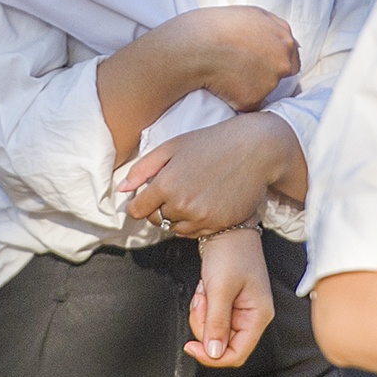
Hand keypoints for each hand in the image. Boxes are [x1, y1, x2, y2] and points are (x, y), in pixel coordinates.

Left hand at [122, 114, 293, 236]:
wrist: (255, 150)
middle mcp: (182, 204)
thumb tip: (121, 189)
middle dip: (159, 209)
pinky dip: (195, 223)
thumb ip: (143, 168)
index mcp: (166, 183)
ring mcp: (202, 217)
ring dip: (178, 218)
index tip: (146, 199)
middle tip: (174, 192)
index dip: (139, 204)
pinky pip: (196, 234)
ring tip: (191, 196)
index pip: (138, 210)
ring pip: (176, 229)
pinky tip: (204, 204)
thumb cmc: (212, 143)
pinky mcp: (219, 225)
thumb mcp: (173, 146)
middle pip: (157, 220)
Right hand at [171, 6, 299, 110]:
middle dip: (266, 74)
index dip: (274, 62)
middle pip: (281, 76)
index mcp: (284, 39)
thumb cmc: (218, 25)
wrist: (196, 45)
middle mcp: (282, 60)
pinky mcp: (254, 98)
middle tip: (242, 69)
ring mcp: (270, 81)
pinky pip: (248, 104)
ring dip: (250, 86)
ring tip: (227, 74)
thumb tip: (288, 42)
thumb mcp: (253, 14)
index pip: (292, 60)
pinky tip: (222, 86)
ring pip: (264, 90)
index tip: (259, 63)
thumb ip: (275, 28)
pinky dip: (237, 99)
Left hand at [186, 229, 274, 367]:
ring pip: (213, 329)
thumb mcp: (220, 288)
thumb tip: (214, 354)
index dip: (213, 356)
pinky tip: (205, 287)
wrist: (227, 228)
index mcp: (258, 316)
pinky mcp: (229, 302)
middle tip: (201, 301)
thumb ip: (217, 323)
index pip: (237, 354)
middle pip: (222, 342)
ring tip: (204, 290)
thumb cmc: (230, 253)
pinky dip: (202, 305)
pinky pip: (210, 316)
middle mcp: (252, 316)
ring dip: (202, 313)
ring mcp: (240, 310)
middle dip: (204, 324)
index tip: (191, 347)